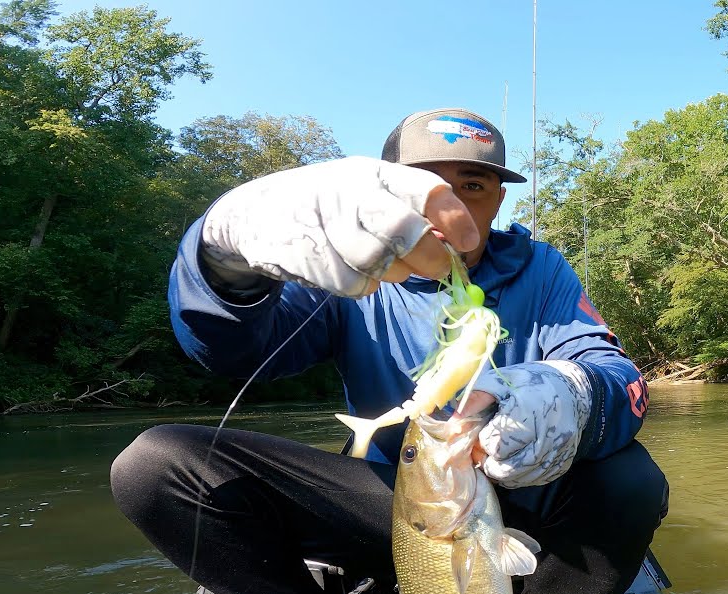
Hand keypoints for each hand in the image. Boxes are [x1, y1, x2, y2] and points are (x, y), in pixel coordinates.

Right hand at [199, 157, 479, 297]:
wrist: (259, 214)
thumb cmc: (334, 207)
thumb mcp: (369, 194)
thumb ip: (410, 213)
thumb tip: (456, 246)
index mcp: (375, 172)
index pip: (426, 188)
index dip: (454, 217)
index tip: (469, 242)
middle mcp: (351, 191)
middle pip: (403, 228)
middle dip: (429, 256)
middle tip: (439, 270)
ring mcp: (325, 222)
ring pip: (378, 261)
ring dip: (393, 273)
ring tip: (388, 267)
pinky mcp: (306, 253)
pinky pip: (353, 283)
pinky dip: (363, 286)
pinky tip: (354, 272)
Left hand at [453, 361, 593, 488]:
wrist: (575, 391)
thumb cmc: (533, 383)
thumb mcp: (503, 379)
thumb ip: (476, 397)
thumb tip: (453, 420)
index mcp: (529, 411)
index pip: (496, 443)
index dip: (484, 441)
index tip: (484, 432)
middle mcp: (548, 435)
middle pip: (507, 467)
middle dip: (490, 461)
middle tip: (487, 449)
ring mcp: (558, 452)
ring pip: (520, 478)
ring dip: (503, 471)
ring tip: (499, 454)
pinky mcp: (563, 463)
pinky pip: (535, 479)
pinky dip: (520, 475)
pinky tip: (516, 459)